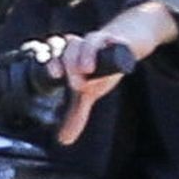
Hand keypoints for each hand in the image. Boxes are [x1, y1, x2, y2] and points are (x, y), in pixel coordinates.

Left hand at [53, 0, 178, 144]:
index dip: (52, 63)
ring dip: (86, 54)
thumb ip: (76, 115)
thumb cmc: (102, 66)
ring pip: (87, 41)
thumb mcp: (90, 93)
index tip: (54, 75)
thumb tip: (63, 140)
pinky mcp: (116, 38)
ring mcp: (97, 40)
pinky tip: (109, 53)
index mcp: (69, 58)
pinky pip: (110, 38)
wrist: (127, 44)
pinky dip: (109, 45)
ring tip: (88, 70)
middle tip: (75, 83)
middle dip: (68, 62)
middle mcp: (80, 46)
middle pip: (68, 47)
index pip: (55, 56)